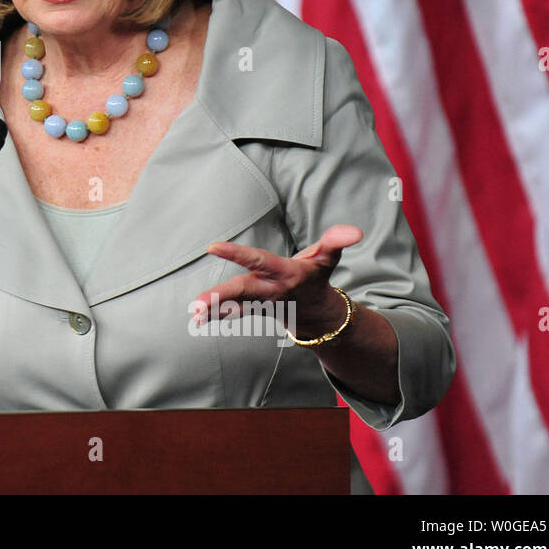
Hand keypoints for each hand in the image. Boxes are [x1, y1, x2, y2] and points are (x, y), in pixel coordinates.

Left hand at [194, 224, 362, 334]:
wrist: (319, 316)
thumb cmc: (316, 278)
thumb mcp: (327, 259)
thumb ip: (336, 242)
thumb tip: (354, 232)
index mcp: (285, 274)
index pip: (258, 261)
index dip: (237, 254)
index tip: (213, 246)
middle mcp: (270, 290)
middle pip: (243, 292)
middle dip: (221, 296)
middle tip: (198, 302)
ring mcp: (260, 304)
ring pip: (235, 306)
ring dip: (215, 309)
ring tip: (194, 312)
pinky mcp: (254, 311)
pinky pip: (233, 314)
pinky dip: (217, 315)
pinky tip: (197, 316)